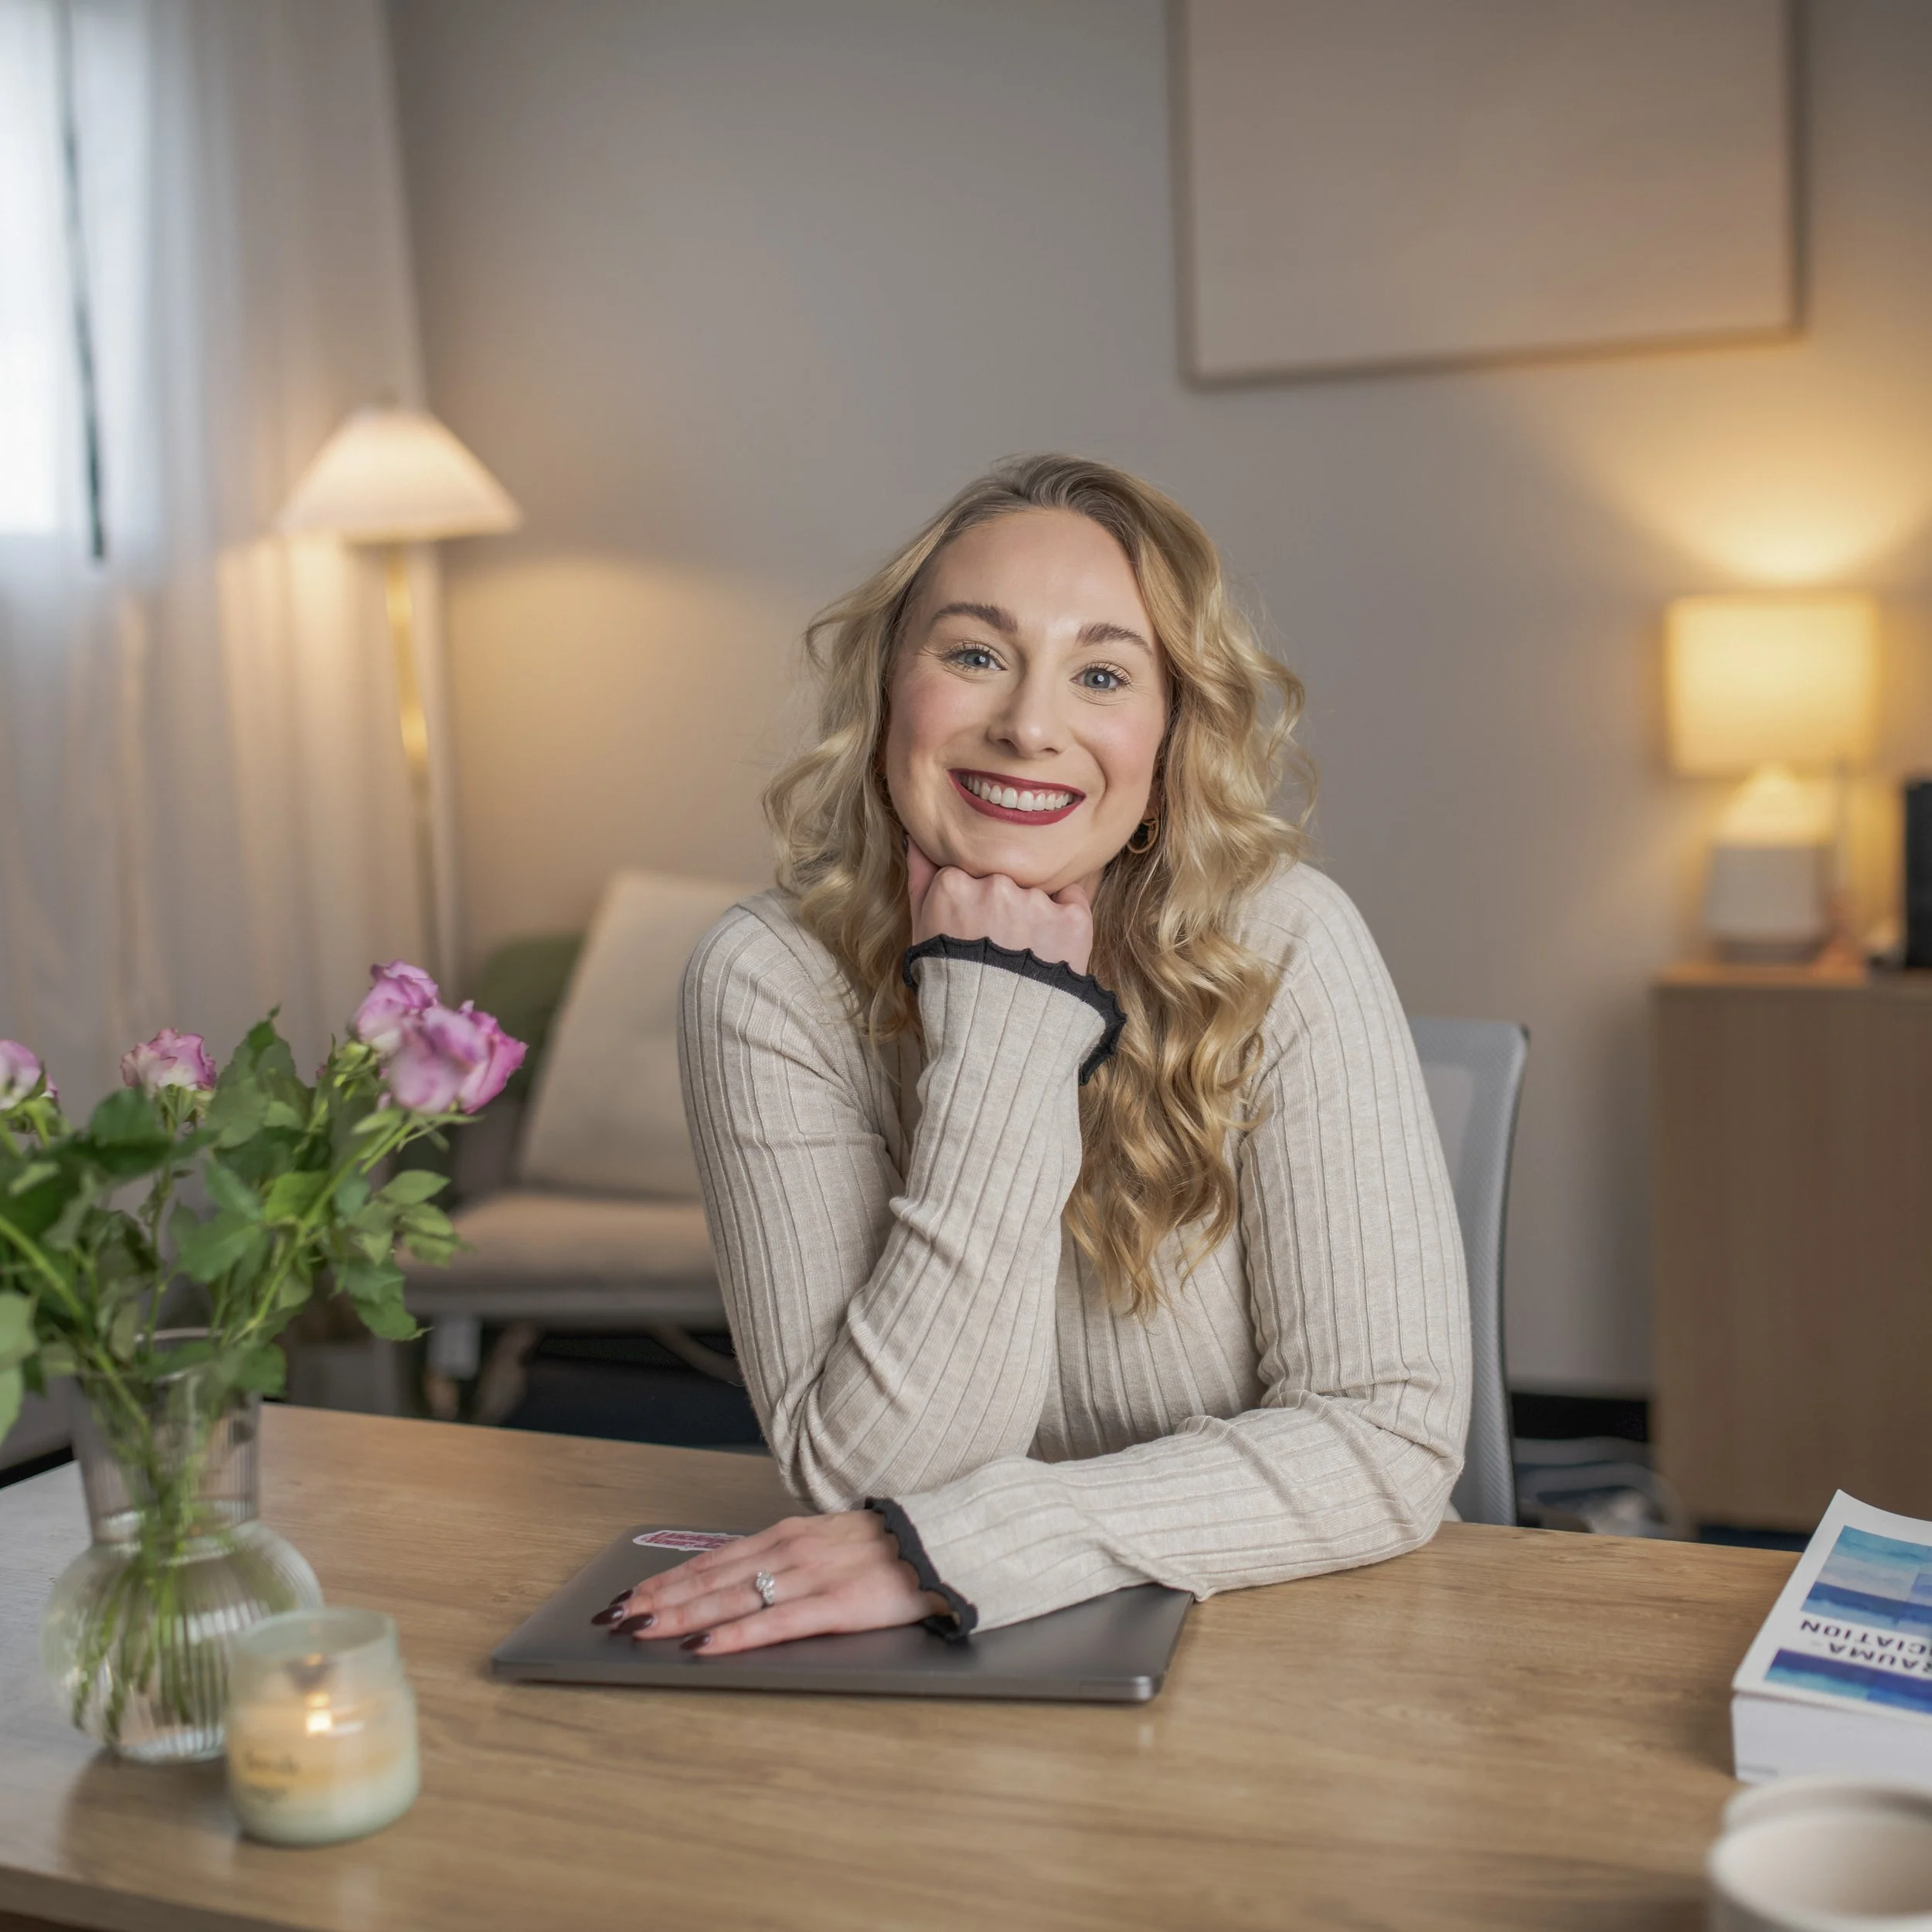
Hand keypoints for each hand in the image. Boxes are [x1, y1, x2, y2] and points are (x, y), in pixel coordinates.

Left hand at [592, 1511, 944, 1655]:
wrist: (944, 1544)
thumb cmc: (888, 1549)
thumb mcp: (827, 1543)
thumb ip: (787, 1560)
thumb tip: (745, 1582)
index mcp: (786, 1537)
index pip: (712, 1559)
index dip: (667, 1577)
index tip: (630, 1594)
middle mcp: (788, 1550)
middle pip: (709, 1577)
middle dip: (657, 1598)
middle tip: (614, 1617)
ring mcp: (809, 1576)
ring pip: (729, 1597)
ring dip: (679, 1615)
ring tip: (640, 1629)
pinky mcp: (834, 1606)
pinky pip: (772, 1623)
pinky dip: (732, 1635)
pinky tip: (704, 1647)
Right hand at [907, 840, 1093, 974]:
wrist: (995, 1040)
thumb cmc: (951, 985)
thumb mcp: (921, 932)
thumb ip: (920, 878)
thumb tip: (917, 836)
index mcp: (953, 884)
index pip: (968, 869)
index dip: (971, 897)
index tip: (971, 924)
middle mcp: (996, 885)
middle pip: (1003, 876)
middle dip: (1003, 901)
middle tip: (1000, 942)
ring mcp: (1036, 902)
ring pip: (1036, 887)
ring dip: (1032, 910)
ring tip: (1024, 953)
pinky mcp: (1073, 920)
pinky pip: (1073, 898)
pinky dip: (1065, 917)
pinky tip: (1050, 948)